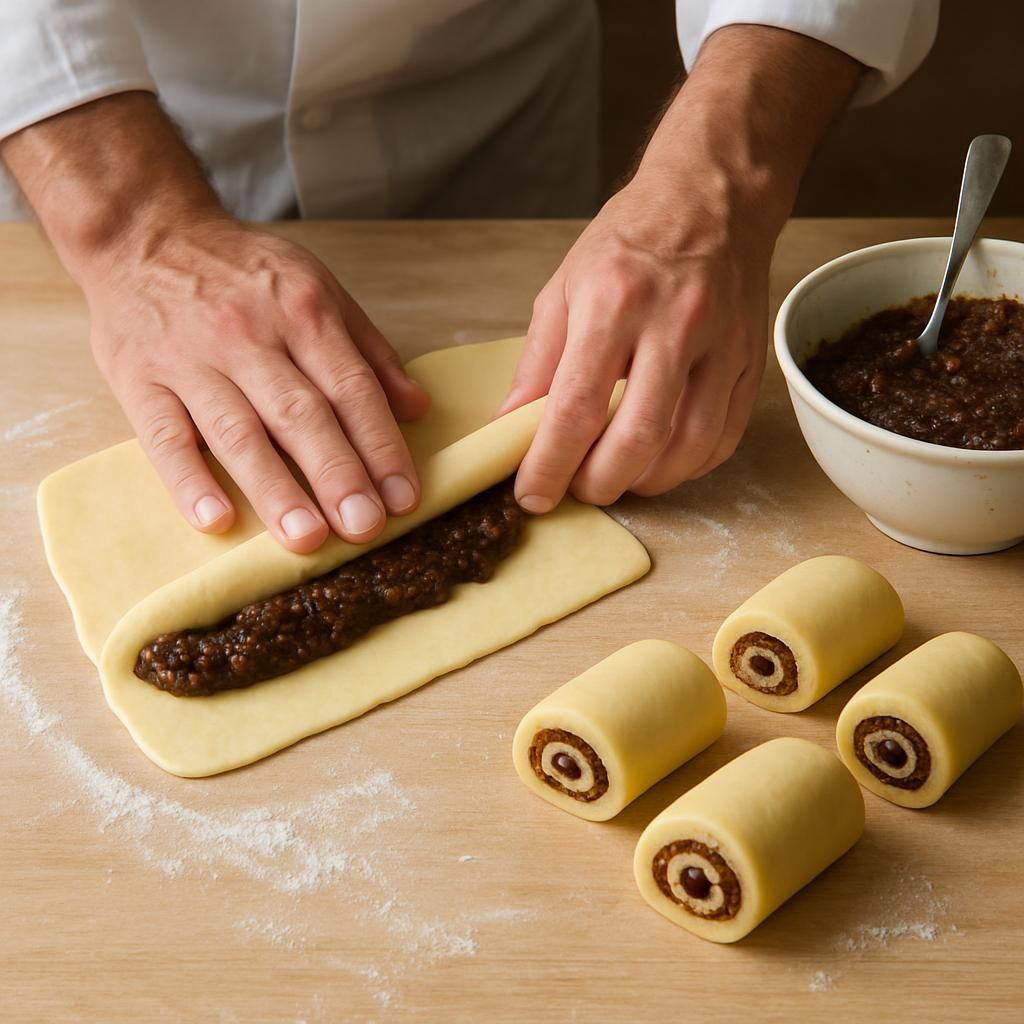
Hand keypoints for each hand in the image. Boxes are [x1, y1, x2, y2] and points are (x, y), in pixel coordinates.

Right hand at [83, 216, 429, 551]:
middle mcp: (248, 335)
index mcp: (303, 311)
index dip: (381, 446)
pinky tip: (216, 520)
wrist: (144, 233)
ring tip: (306, 537)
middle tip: (364, 527)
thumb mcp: (318, 287)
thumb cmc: (243, 272)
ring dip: (274, 488)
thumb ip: (369, 351)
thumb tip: (417, 408)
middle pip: (300, 414)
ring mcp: (190, 359)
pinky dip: (189, 480)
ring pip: (238, 431)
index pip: (351, 389)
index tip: (404, 498)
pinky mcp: (140, 380)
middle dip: (337, 474)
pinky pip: (164, 436)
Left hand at [497, 179, 769, 511]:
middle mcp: (674, 323)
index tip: (531, 495)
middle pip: (639, 436)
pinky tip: (660, 464)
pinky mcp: (752, 360)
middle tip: (578, 489)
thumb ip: (537, 364)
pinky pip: (725, 436)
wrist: (712, 196)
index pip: (577, 406)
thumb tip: (510, 427)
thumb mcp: (564, 288)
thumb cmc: (629, 240)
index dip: (550, 464)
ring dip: (646, 482)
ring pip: (689, 445)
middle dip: (600, 483)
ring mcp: (723, 343)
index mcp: (614, 301)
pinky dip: (689, 466)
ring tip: (617, 480)